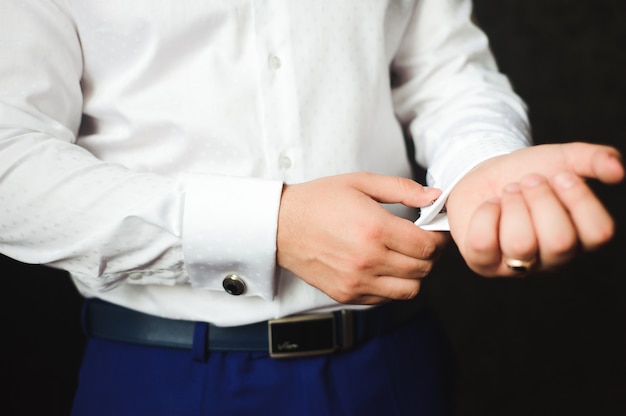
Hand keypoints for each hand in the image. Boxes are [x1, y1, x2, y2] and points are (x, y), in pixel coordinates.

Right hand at [277, 172, 448, 303]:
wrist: (280, 225)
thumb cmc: (318, 201)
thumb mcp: (360, 182)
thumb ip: (402, 189)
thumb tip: (434, 196)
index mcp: (376, 229)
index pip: (428, 245)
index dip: (440, 238)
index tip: (437, 231)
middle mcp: (369, 260)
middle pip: (423, 269)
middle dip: (432, 255)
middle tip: (424, 242)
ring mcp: (357, 281)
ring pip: (410, 290)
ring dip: (415, 275)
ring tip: (406, 258)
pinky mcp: (347, 295)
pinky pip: (385, 299)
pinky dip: (393, 286)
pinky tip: (385, 268)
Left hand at [446, 142, 623, 275]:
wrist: (483, 174)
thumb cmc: (527, 173)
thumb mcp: (562, 159)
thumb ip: (594, 159)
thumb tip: (617, 170)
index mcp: (580, 238)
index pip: (599, 233)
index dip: (580, 199)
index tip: (561, 175)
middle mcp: (552, 259)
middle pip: (560, 241)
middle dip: (541, 199)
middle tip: (529, 180)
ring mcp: (516, 266)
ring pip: (520, 244)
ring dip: (513, 204)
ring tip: (509, 191)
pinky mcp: (482, 263)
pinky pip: (482, 243)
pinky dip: (485, 213)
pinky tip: (490, 206)